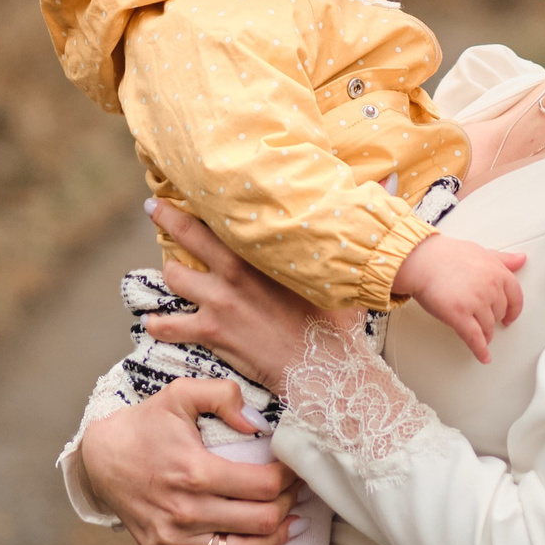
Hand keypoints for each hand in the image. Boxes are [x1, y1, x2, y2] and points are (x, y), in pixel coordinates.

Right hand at [79, 378, 303, 544]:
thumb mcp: (181, 393)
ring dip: (276, 542)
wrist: (101, 456)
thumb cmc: (148, 424)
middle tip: (297, 491)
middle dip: (290, 504)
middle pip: (261, 521)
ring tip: (292, 524)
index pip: (265, 485)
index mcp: (195, 472)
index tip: (297, 467)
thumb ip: (223, 395)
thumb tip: (258, 424)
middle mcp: (185, 512)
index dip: (291, 477)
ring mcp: (173, 542)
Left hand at [138, 198, 354, 393]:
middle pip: (188, 235)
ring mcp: (219, 301)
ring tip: (168, 272)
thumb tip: (392, 176)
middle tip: (154, 207)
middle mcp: (235, 271)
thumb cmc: (336, 322)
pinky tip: (153, 324)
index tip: (195, 184)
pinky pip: (170, 326)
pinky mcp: (212, 332)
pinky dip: (158, 326)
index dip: (210, 199)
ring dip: (169, 274)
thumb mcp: (347, 270)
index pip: (229, 215)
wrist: (323, 368)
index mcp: (264, 252)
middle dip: (168, 218)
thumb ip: (356, 226)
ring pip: (174, 277)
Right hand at [391, 233, 525, 362]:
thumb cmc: (445, 255)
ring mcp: (476, 303)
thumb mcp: (480, 252)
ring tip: (479, 335)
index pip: (515, 297)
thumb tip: (520, 260)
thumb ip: (502, 259)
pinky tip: (484, 356)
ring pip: (488, 327)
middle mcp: (490, 288)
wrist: (421, 260)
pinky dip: (480, 350)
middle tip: (486, 321)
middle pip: (499, 313)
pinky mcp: (460, 316)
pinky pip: (475, 338)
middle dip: (493, 320)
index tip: (510, 316)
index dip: (513, 310)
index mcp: (497, 272)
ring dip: (485, 334)